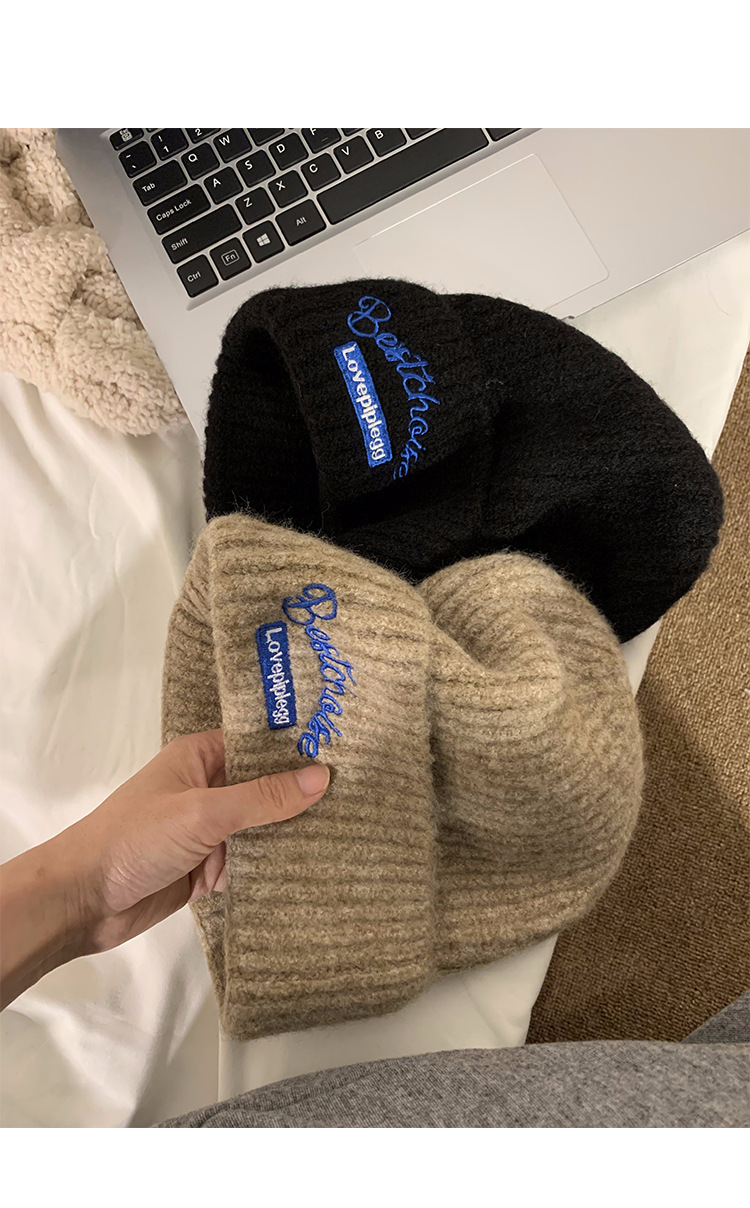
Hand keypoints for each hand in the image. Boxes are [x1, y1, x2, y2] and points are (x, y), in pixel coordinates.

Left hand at [0, 731, 328, 1007]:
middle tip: (360, 800)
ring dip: (287, 838)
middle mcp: (206, 788)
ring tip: (347, 836)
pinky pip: (249, 863)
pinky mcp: (205, 868)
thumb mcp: (204, 813)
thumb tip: (322, 776)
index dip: (299, 749)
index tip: (349, 753)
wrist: (81, 902)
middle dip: (300, 797)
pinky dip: (270, 869)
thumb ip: (263, 798)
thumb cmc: (135, 840)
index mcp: (199, 757)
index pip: (260, 744)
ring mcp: (206, 830)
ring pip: (261, 828)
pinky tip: (310, 872)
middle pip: (265, 787)